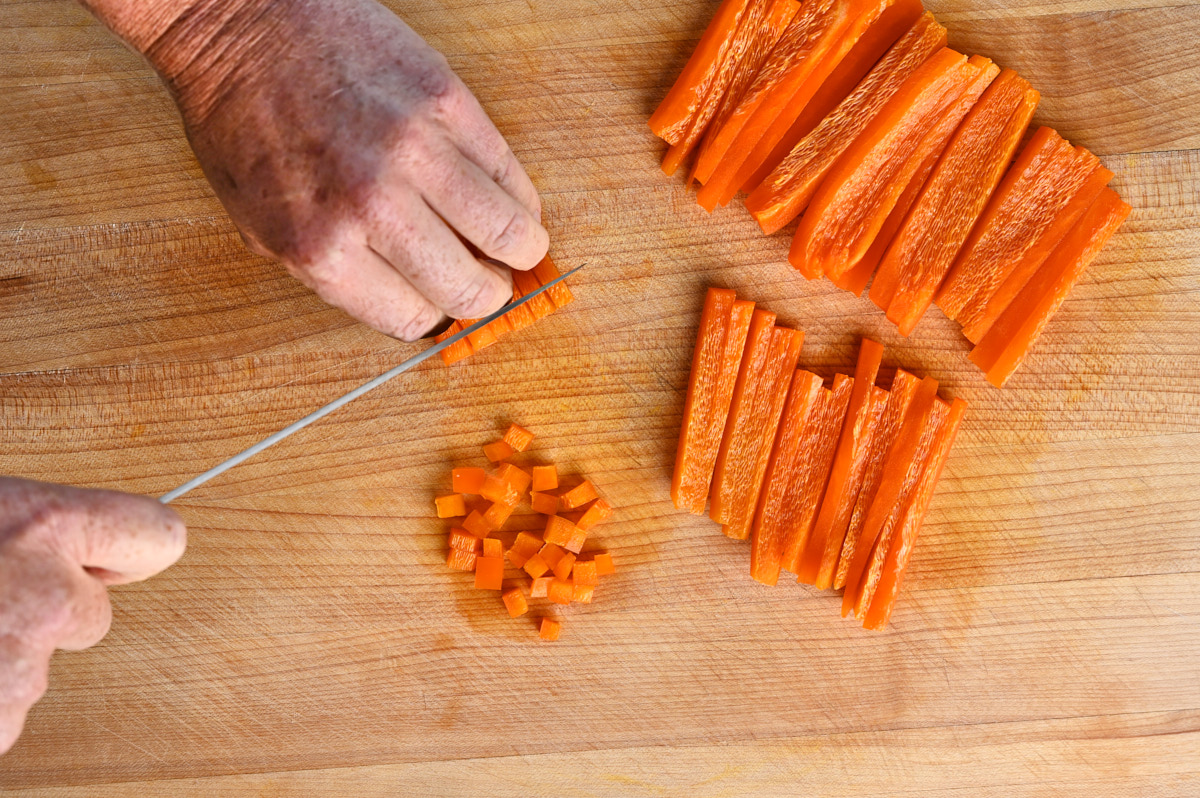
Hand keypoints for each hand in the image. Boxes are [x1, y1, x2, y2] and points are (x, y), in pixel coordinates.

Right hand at [0, 478, 185, 754]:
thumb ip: (36, 528)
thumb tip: (64, 539)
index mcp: (43, 525)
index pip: (159, 536)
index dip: (127, 549)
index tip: (108, 557)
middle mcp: (48, 597)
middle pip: (90, 615)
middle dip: (42, 612)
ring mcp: (21, 666)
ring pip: (37, 668)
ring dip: (0, 656)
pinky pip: (3, 711)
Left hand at [87, 0, 549, 340]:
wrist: (242, 26)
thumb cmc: (243, 124)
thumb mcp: (262, 226)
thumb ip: (338, 274)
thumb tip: (414, 304)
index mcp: (322, 250)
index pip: (415, 318)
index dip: (433, 312)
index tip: (440, 300)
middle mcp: (373, 208)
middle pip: (471, 289)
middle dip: (486, 294)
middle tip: (486, 280)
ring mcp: (416, 152)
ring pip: (510, 234)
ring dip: (520, 250)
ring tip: (511, 244)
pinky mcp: (448, 102)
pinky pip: (509, 172)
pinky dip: (517, 196)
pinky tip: (503, 197)